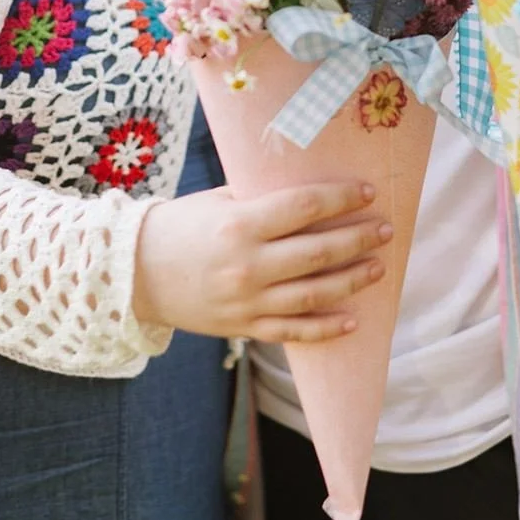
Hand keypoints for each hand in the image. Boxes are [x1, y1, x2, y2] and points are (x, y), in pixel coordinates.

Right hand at [132, 180, 391, 341]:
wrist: (134, 275)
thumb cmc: (179, 227)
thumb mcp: (217, 201)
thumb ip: (259, 197)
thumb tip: (306, 188)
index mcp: (239, 224)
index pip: (303, 207)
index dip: (340, 198)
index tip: (367, 192)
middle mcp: (247, 264)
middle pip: (318, 252)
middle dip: (358, 239)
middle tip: (385, 230)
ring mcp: (247, 301)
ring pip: (314, 294)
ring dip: (352, 280)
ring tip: (377, 267)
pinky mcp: (243, 327)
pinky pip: (293, 331)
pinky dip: (325, 328)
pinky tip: (351, 320)